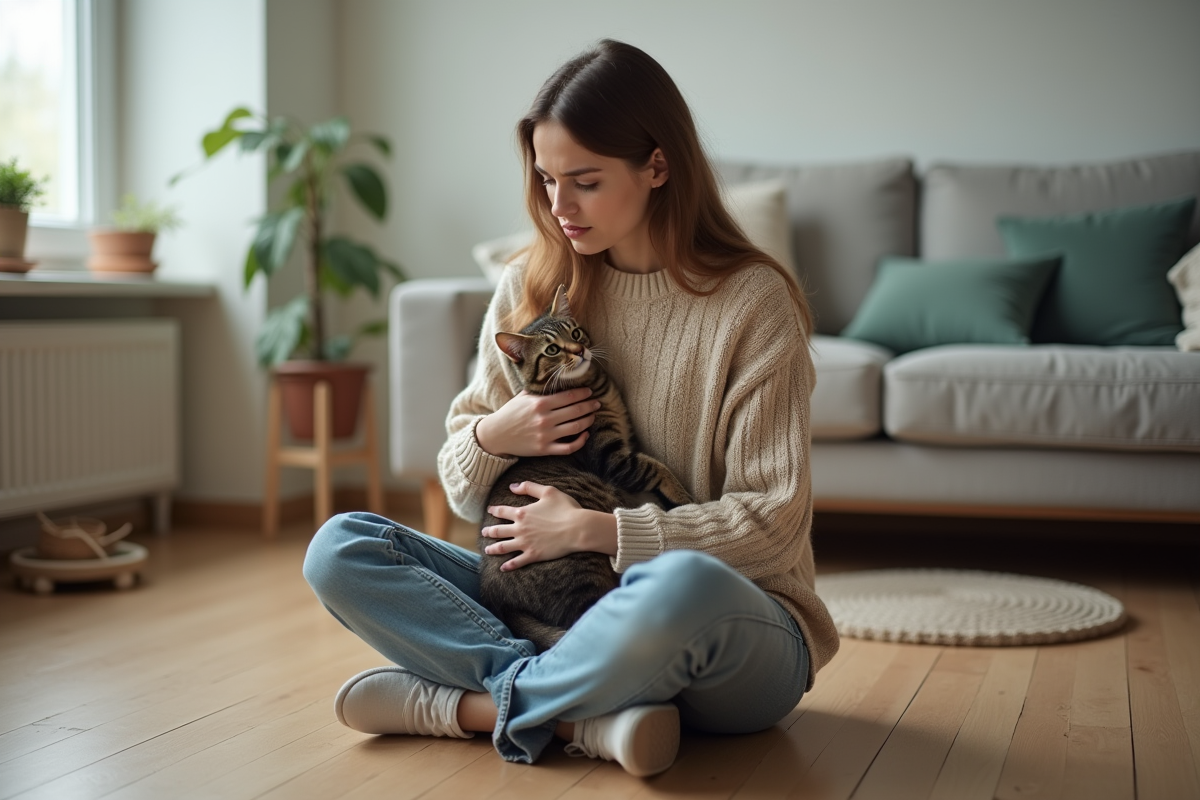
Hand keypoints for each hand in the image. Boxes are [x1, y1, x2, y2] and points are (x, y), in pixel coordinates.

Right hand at [475, 388, 599, 457]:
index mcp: (540, 403)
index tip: (589, 391)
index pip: (569, 396)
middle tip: (597, 403)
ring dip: (588, 421)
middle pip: (576, 411)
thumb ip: (538, 388)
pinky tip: (585, 434)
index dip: (582, 393)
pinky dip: (581, 441)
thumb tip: (553, 376)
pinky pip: (569, 447)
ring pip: (576, 428)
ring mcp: (546, 435)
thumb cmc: (510, 413)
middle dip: (590, 405)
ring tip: (592, 416)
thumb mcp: (522, 396)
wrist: (495, 435)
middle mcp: (544, 419)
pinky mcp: (544, 449)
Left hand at [481, 481, 589, 569]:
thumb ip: (529, 487)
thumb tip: (512, 486)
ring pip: (504, 547)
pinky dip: (508, 566)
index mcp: (522, 513)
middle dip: (489, 531)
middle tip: (483, 532)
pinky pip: (517, 562)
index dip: (494, 510)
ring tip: (487, 550)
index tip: (490, 511)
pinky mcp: (533, 555)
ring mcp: (525, 543)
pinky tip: (502, 568)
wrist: (577, 528)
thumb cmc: (566, 508)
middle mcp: (520, 529)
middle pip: (499, 531)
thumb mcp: (548, 491)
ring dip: (494, 548)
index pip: (503, 511)